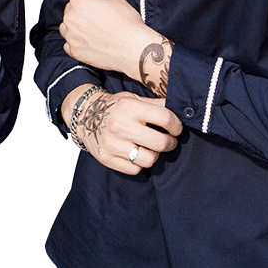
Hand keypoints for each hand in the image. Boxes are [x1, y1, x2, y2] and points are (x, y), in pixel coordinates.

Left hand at [60, 0, 155, 79]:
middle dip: (80, 10)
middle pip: (70, 8)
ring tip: (93, 29)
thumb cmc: (126, 23)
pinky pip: (69, 44)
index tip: (94, 0)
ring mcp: (71, 36)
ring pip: (66, 26)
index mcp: (79, 2)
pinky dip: (76, 42)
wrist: (132, 48)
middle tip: (98, 16)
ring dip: (75, 25)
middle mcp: (70, 18)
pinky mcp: (74, 51)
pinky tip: (90, 41)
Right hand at [62, 86, 182, 174]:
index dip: (177, 125)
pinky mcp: (106, 158)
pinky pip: (135, 169)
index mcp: (129, 107)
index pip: (165, 118)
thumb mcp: (134, 99)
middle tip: (169, 140)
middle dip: (170, 143)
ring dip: (154, 155)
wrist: (85, 115)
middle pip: (160, 143)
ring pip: (150, 160)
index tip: (176, 128)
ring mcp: (112, 144)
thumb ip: (156, 104)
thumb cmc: (115, 106)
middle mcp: (120, 125)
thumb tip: (182, 110)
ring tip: (150, 147)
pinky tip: (135, 153)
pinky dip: (139, 163)